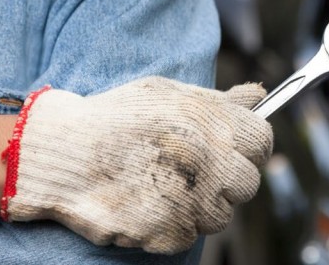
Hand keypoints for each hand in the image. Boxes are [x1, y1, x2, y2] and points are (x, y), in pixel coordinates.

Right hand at [1, 76, 272, 253]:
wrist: (66, 152)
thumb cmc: (118, 117)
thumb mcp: (169, 92)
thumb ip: (220, 100)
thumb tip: (259, 95)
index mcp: (213, 122)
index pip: (262, 142)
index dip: (251, 147)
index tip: (235, 151)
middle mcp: (209, 160)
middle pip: (248, 183)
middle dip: (227, 180)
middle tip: (197, 172)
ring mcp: (192, 198)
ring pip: (222, 214)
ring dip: (202, 206)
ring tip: (167, 186)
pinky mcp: (171, 230)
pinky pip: (191, 234)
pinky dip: (175, 225)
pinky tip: (150, 203)